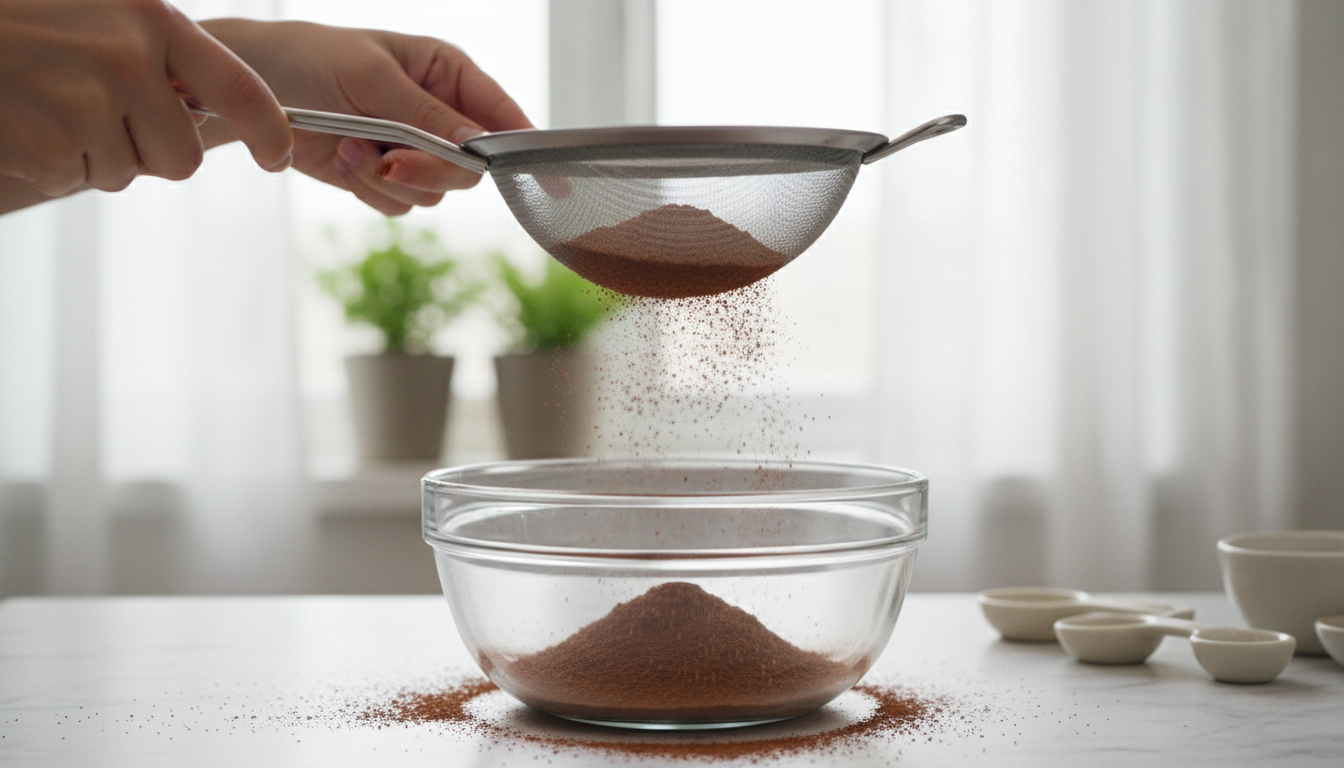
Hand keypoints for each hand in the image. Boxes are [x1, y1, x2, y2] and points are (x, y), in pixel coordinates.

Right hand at [0, 0, 292, 199]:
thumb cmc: (18, 24)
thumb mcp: (94, 14)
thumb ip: (153, 55)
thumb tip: (206, 114)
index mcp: (151, 19)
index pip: (241, 88)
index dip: (270, 131)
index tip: (279, 156)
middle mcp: (131, 56)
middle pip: (183, 155)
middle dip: (148, 151)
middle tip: (95, 115)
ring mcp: (93, 99)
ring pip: (130, 171)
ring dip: (94, 155)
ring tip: (47, 105)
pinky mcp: (57, 139)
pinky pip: (79, 178)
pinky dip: (52, 162)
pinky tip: (25, 120)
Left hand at [202, 19, 533, 215]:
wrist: (252, 90)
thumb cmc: (310, 60)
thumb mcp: (372, 78)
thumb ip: (427, 115)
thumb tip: (478, 145)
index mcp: (449, 75)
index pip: (503, 116)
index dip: (526, 149)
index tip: (551, 181)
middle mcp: (439, 115)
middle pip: (470, 170)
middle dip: (429, 169)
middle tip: (392, 160)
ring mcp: (413, 149)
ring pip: (433, 193)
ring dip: (387, 178)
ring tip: (350, 146)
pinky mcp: (384, 176)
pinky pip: (399, 204)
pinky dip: (369, 190)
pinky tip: (343, 160)